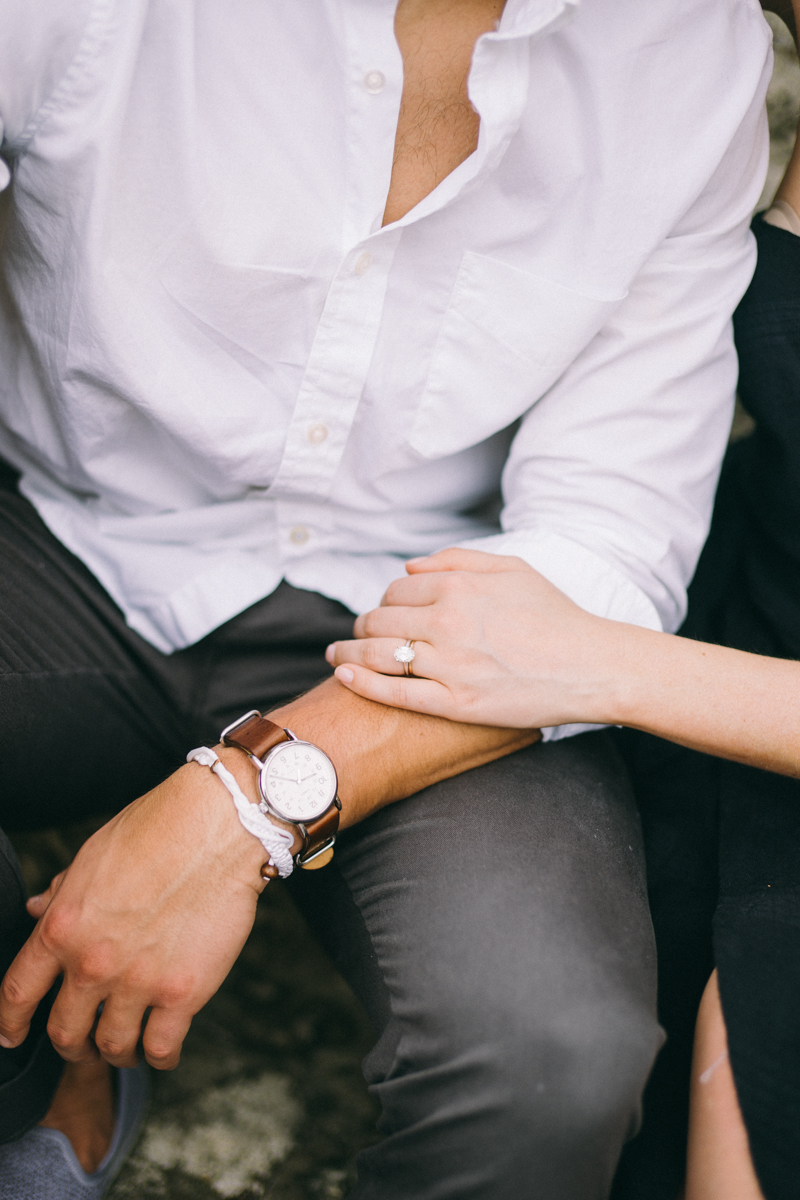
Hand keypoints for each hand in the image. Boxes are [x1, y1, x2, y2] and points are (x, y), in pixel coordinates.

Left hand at [0, 752, 274, 1070]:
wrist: (218, 827)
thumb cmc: (157, 830)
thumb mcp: (93, 856)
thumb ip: (61, 893)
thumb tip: (35, 909)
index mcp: (62, 927)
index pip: (17, 994)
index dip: (9, 1024)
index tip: (12, 1036)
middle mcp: (92, 963)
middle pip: (65, 1032)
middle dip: (71, 1045)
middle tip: (84, 1043)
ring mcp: (138, 982)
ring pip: (112, 1047)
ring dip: (115, 1054)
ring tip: (125, 1047)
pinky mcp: (183, 993)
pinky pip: (160, 1048)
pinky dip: (159, 1056)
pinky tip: (162, 1048)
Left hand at [326, 548, 622, 728]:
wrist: (590, 666)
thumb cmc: (556, 616)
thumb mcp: (512, 569)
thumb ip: (457, 561)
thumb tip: (409, 567)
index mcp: (459, 588)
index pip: (396, 591)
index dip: (385, 601)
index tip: (384, 612)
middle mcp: (447, 623)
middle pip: (381, 620)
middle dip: (363, 625)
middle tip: (355, 634)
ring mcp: (449, 665)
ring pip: (380, 654)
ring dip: (350, 652)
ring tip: (337, 654)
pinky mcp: (456, 703)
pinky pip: (395, 692)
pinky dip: (363, 682)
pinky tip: (344, 675)